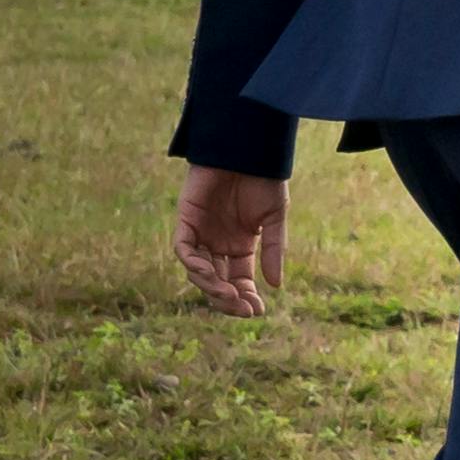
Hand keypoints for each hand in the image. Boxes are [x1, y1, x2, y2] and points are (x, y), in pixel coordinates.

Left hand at [177, 164, 294, 312]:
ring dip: (211, 286)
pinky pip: (184, 248)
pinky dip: (193, 263)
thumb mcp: (274, 218)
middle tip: (241, 307)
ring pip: (199, 271)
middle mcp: (218, 244)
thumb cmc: (263, 179)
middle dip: (228, 299)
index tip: (257, 311)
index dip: (246, 299)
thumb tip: (275, 285)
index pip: (239, 282)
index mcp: (240, 247)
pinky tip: (208, 271)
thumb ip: (273, 250)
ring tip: (227, 292)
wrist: (246, 148)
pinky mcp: (186, 219)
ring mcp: (201, 233)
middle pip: (218, 283)